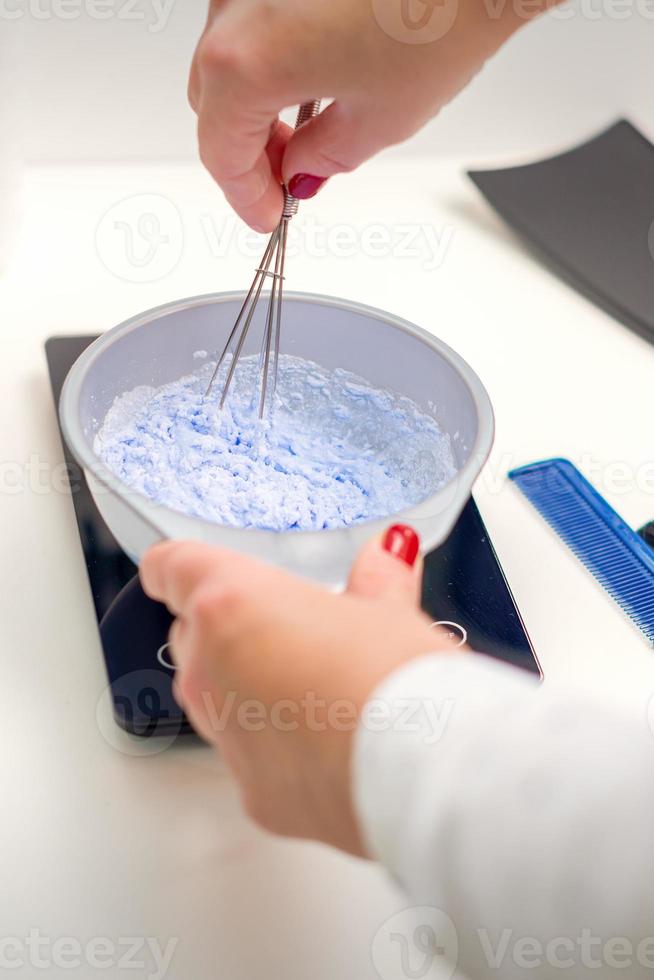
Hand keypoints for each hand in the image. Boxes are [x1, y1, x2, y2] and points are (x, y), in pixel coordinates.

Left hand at [140, 527, 458, 854]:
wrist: (427, 773)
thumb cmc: (401, 681)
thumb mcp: (391, 612)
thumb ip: (377, 578)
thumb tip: (387, 553)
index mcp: (232, 607)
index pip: (171, 569)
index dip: (173, 566)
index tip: (175, 568)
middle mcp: (212, 671)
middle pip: (192, 636)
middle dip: (225, 630)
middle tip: (283, 628)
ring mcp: (227, 738)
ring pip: (215, 698)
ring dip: (246, 686)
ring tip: (313, 684)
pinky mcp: (252, 793)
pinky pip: (247, 756)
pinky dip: (273, 744)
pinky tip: (327, 738)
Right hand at [188, 0, 552, 230]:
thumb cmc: (438, 15)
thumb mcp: (379, 119)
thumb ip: (321, 157)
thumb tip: (301, 169)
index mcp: (246, 61)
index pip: (221, 152)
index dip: (246, 196)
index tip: (268, 215)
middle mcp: (234, 9)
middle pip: (214, 103)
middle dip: (249, 151)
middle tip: (288, 179)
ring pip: (229, 62)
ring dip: (258, 105)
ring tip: (308, 132)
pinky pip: (252, 24)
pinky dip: (271, 61)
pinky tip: (311, 81)